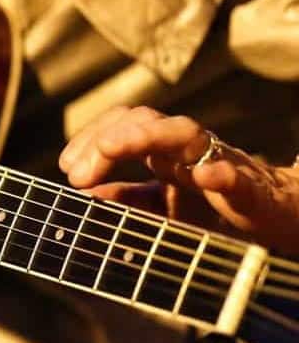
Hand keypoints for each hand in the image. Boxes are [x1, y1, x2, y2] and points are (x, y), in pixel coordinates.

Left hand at [58, 106, 298, 255]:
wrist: (281, 222)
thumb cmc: (216, 210)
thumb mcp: (162, 208)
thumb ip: (128, 199)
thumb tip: (85, 197)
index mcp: (164, 152)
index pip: (121, 128)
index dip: (90, 140)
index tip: (65, 169)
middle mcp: (187, 149)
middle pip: (144, 121)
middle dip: (105, 139)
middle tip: (74, 175)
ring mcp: (219, 162)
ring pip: (185, 133)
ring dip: (145, 136)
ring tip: (112, 147)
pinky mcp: (252, 189)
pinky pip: (237, 175)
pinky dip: (221, 173)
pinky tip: (204, 177)